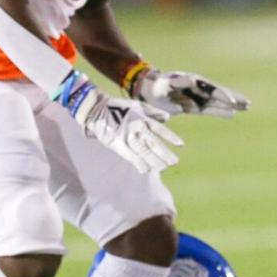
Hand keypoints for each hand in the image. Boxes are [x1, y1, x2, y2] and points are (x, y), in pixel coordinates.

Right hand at [56, 72, 182, 173]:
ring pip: (143, 151)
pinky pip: (129, 155)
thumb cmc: (118, 106)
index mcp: (143, 118)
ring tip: (163, 168)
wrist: (95, 108)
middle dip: (164, 153)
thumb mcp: (137, 106)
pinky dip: (137, 163)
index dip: (170, 137)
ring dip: (153, 160)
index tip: (181, 144)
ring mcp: (126, 136)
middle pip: (153, 142)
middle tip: (174, 162)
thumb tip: (167, 118)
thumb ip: (153, 112)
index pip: (160, 129)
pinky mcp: (116, 143)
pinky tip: (146, 171)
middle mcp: (137, 127)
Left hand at [132, 69, 249, 117]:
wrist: (148, 89)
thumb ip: (176, 85)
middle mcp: (197, 88)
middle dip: (233, 98)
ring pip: (218, 101)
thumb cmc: (154, 86)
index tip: (231, 102)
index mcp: (191, 81)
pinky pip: (210, 109)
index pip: (210, 88)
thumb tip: (189, 85)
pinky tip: (233, 114)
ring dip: (231, 104)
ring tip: (247, 107)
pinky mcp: (193, 105)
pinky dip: (221, 111)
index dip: (221, 95)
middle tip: (247, 103)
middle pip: (219, 93)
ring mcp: (196, 96)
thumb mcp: (163, 84)